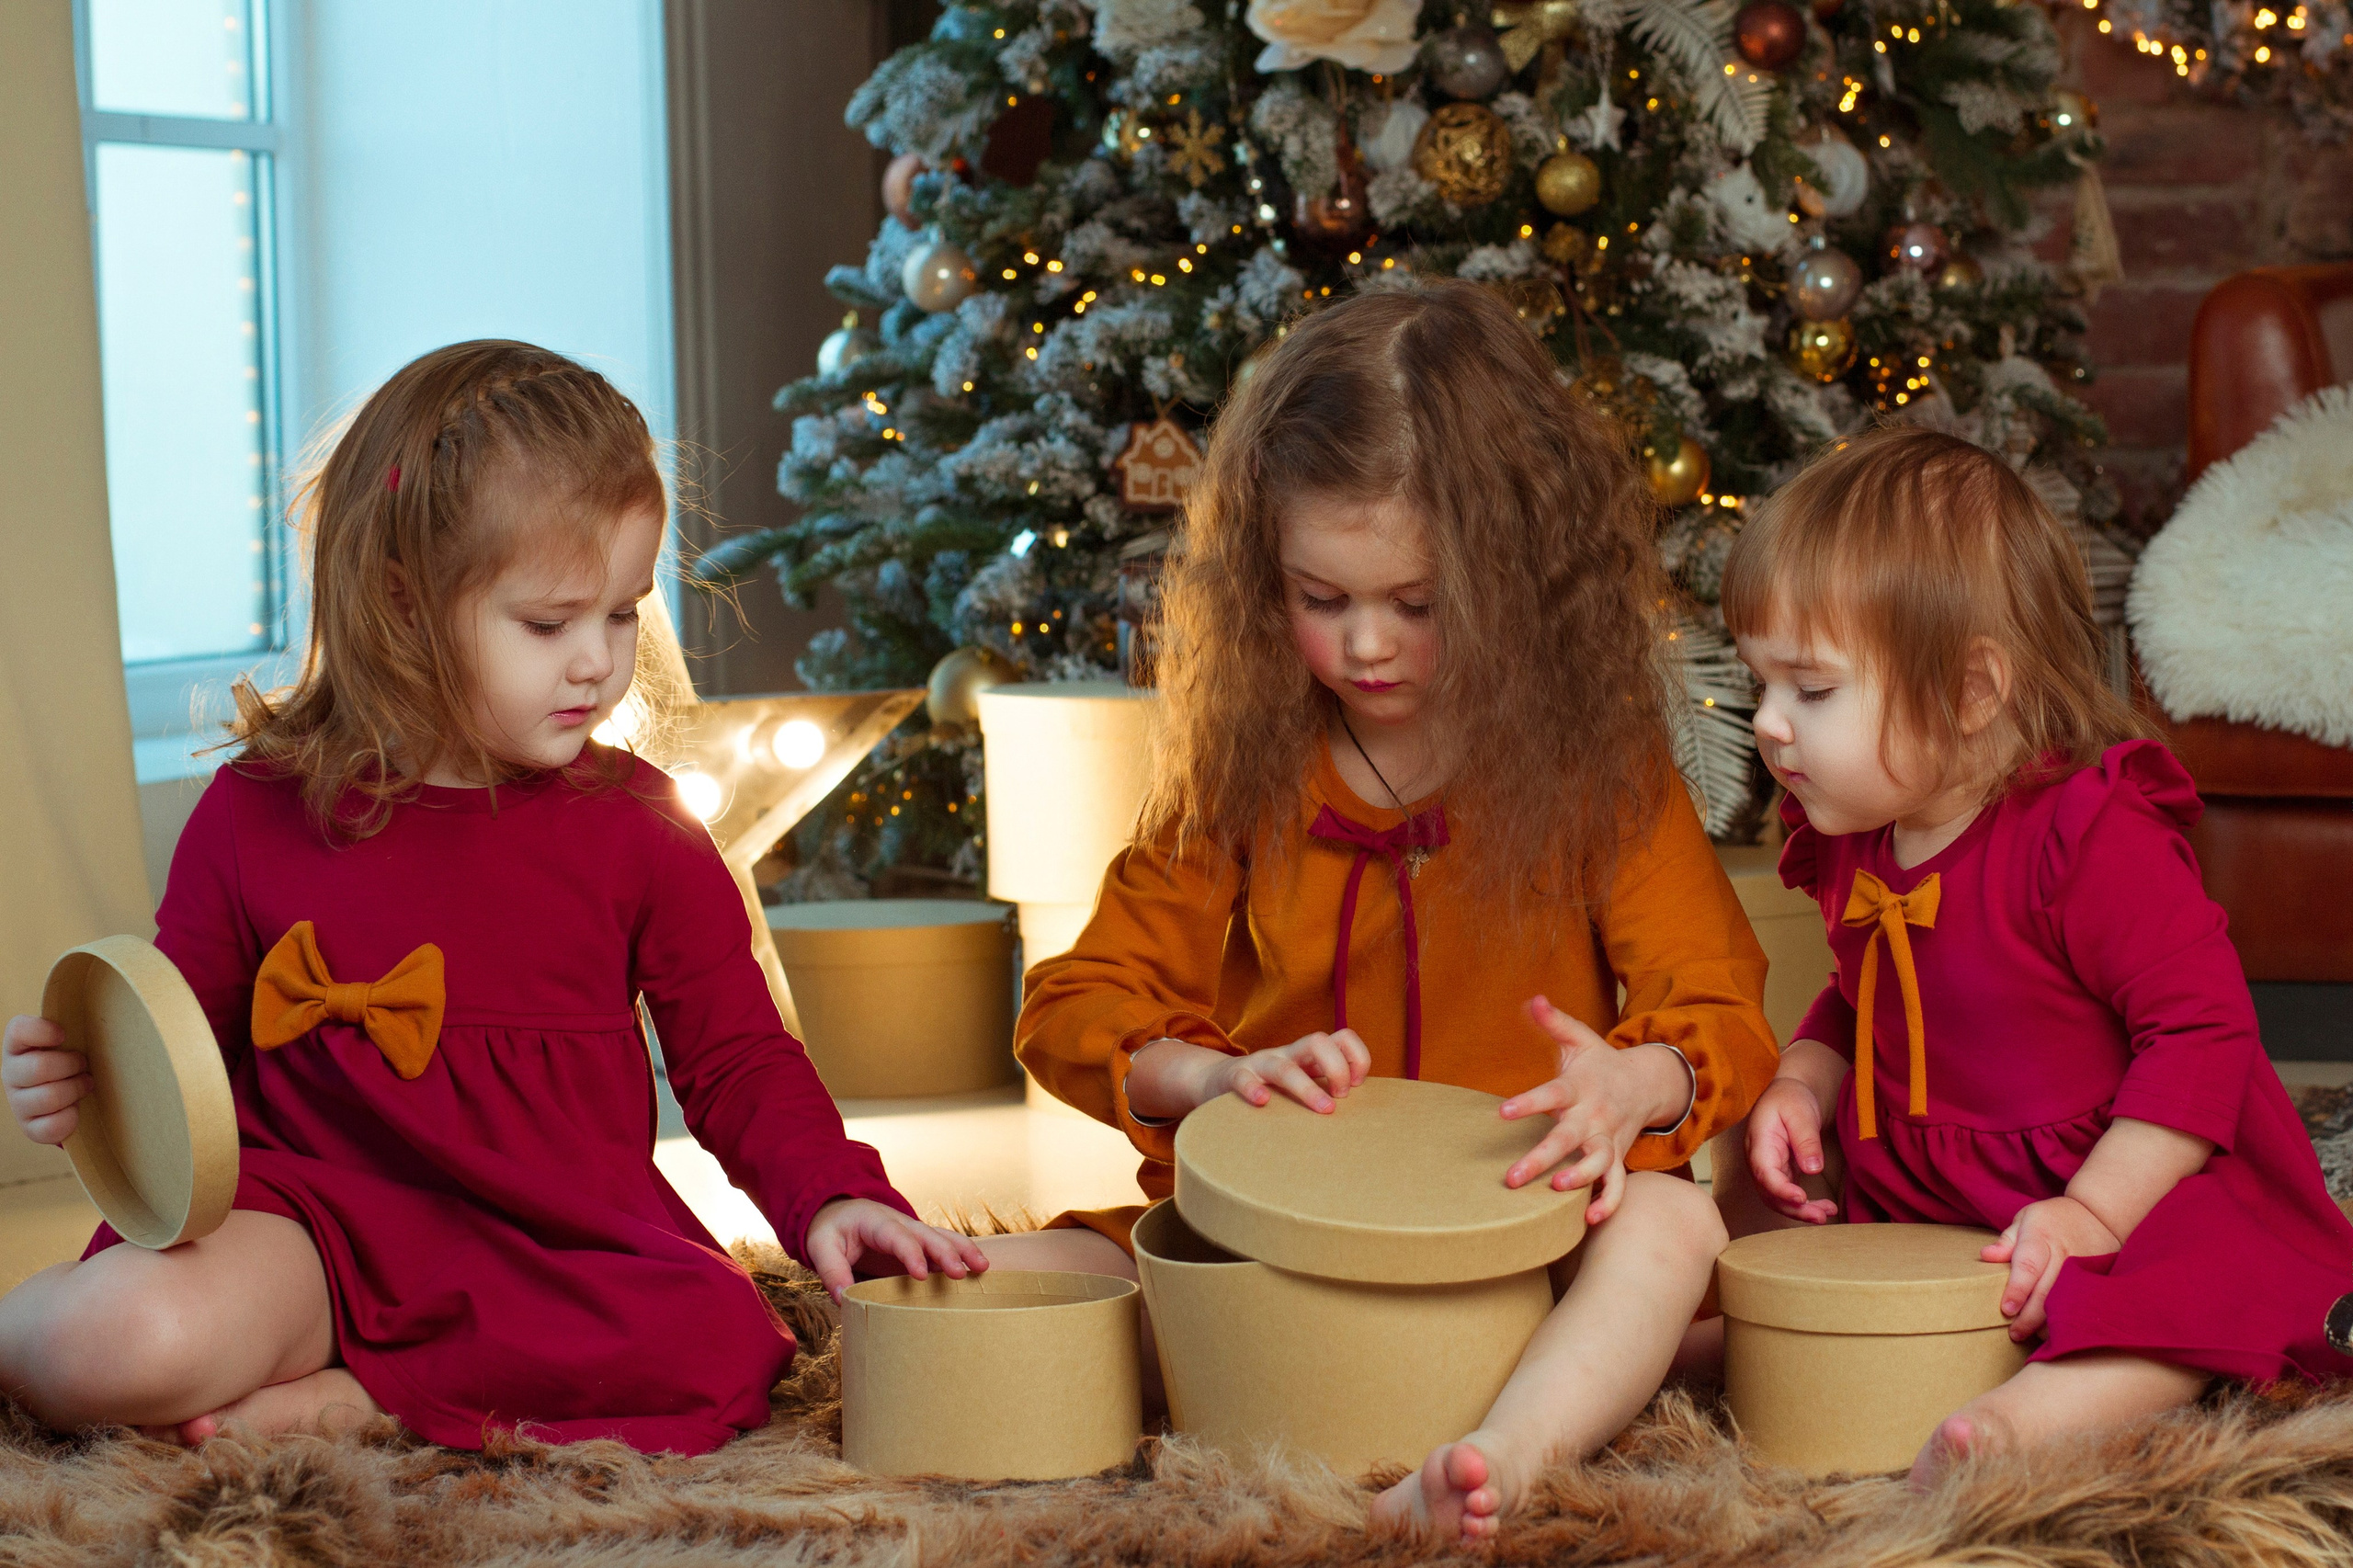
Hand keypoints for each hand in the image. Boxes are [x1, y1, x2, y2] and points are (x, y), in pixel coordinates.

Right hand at [3, 1015, 90, 1145]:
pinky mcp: (30, 1128)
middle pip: (40, 1067)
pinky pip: (53, 1126)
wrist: (71, 1095)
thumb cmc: (73, 1059)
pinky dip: (71, 1117)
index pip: (18, 1030)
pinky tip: (76, 1108)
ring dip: (76, 1090)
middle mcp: (11, 1073)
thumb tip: (109, 1006)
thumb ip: (77, 1024)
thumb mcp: (72, 1039)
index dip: (42, 1031)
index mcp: (19, 1046)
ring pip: (50, 1097)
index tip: (64, 1035)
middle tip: (85, 1065)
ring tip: (85, 1084)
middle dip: (73, 1065)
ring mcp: (18, 1102)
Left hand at [802, 1197, 990, 1301]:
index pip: (897, 1237)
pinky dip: (961, 1255)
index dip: (911, 1254)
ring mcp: (913, 1232)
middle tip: (959, 1274)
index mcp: (876, 1222)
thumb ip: (831, 1271)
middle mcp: (900, 1223)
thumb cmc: (832, 1230)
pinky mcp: (919, 1244)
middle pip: (928, 1235)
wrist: (840, 1212)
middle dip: (946, 1253)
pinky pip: (943, 1246)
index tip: (921, 1275)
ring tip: (982, 1267)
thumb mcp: (821, 1246)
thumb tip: (843, 1299)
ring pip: (943, 1236)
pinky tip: (977, 1271)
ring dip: (963, 1250)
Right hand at [1138, 1029, 1371, 1117]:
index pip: (1342, 1037)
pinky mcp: (1234, 1077)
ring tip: (1324, 1109)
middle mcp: (1287, 1054)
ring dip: (1307, 1087)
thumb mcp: (1300, 1083)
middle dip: (1337, 1068)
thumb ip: (1325, 1090)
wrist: (1215, 1082)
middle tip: (1340, 1097)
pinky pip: (1243, 1078)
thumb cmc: (1270, 1091)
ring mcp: (1260, 1064)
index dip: (1357, 1057)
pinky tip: (1262, 1103)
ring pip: (1285, 1065)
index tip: (1359, 1085)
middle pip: (1318, 1041)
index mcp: (1307, 1056)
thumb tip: (1363, 1119)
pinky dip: (1253, 1089)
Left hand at [1495, 997, 1684, 1225]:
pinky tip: (1591, 1221)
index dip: (1528, 1102)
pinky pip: (1618, 1186)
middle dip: (1541, 1158)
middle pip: (1567, 1139)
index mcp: (1579, 1088)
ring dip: (1579, 1178)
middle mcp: (1594, 1116)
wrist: (1647, 1083)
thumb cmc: (1600, 1064)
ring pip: (1597, 1164)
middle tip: (1512, 1177)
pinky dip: (1609, 1203)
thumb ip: (1555, 1022)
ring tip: (1555, 1190)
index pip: (1551, 1094)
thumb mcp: (1579, 1040)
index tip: (1502, 1112)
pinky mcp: (1618, 1158)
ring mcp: (1608, 1140)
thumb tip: (1534, 998)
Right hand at [1747, 1075, 1838, 1224]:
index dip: (1781, 1190)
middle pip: (1769, 1193)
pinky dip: (1803, 1205)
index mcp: (1759, 1142)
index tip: (1802, 1198)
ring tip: (1826, 1214)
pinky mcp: (1779, 1172)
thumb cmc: (1790, 1098)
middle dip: (1793, 1209)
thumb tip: (1813, 1169)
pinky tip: (1823, 1208)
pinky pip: (1786, 1195)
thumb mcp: (1800, 1113)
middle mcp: (1758, 1159)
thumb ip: (1806, 1140)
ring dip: (1799, 1211)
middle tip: (1821, 1216)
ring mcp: (1767, 1168)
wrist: (1786, 1092)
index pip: (1765, 1173)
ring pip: (1776, 1198)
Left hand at [1982, 1196, 2118, 1340]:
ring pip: (2066, 1304)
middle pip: (2046, 1292)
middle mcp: (2063, 1256)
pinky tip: (2054, 1330)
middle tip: (2014, 1333)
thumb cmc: (2053, 1220)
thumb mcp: (2025, 1220)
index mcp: (2041, 1238)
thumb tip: (1986, 1256)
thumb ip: (2006, 1241)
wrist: (2098, 1217)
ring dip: (2048, 1323)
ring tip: (2031, 1335)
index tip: (2006, 1310)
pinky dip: (2067, 1319)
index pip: (2028, 1267)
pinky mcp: (2096, 1280)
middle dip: (2029, 1317)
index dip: (2017, 1290)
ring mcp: (2083, 1270)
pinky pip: (2081, 1305)